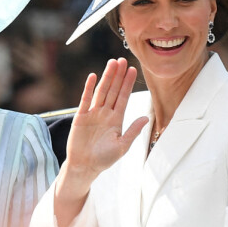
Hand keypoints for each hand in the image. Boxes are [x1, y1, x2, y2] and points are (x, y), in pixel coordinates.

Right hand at [66, 58, 147, 179]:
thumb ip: (133, 131)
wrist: (85, 166)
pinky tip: (93, 76)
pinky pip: (85, 99)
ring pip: (101, 91)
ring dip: (106, 77)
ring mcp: (93, 113)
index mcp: (116, 119)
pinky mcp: (81, 116)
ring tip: (112, 63)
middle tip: (122, 60)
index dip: (128, 83)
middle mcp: (105, 113)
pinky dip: (88, 88)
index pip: (124, 97)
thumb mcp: (122, 146)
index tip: (133, 70)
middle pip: (113, 90)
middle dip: (118, 75)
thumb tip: (146, 118)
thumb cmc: (104, 159)